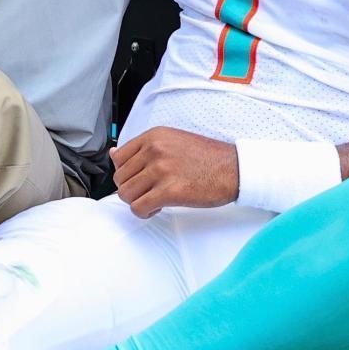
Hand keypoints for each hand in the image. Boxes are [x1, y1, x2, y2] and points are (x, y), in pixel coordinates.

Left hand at [110, 127, 238, 217]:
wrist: (234, 168)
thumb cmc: (207, 158)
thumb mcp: (172, 141)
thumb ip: (143, 148)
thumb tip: (114, 153)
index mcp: (154, 137)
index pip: (118, 158)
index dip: (126, 173)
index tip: (139, 179)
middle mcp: (154, 150)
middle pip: (120, 178)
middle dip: (131, 189)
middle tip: (148, 192)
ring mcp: (161, 170)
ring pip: (126, 194)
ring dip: (137, 202)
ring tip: (153, 200)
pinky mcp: (169, 191)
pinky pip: (139, 207)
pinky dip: (144, 212)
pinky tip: (157, 208)